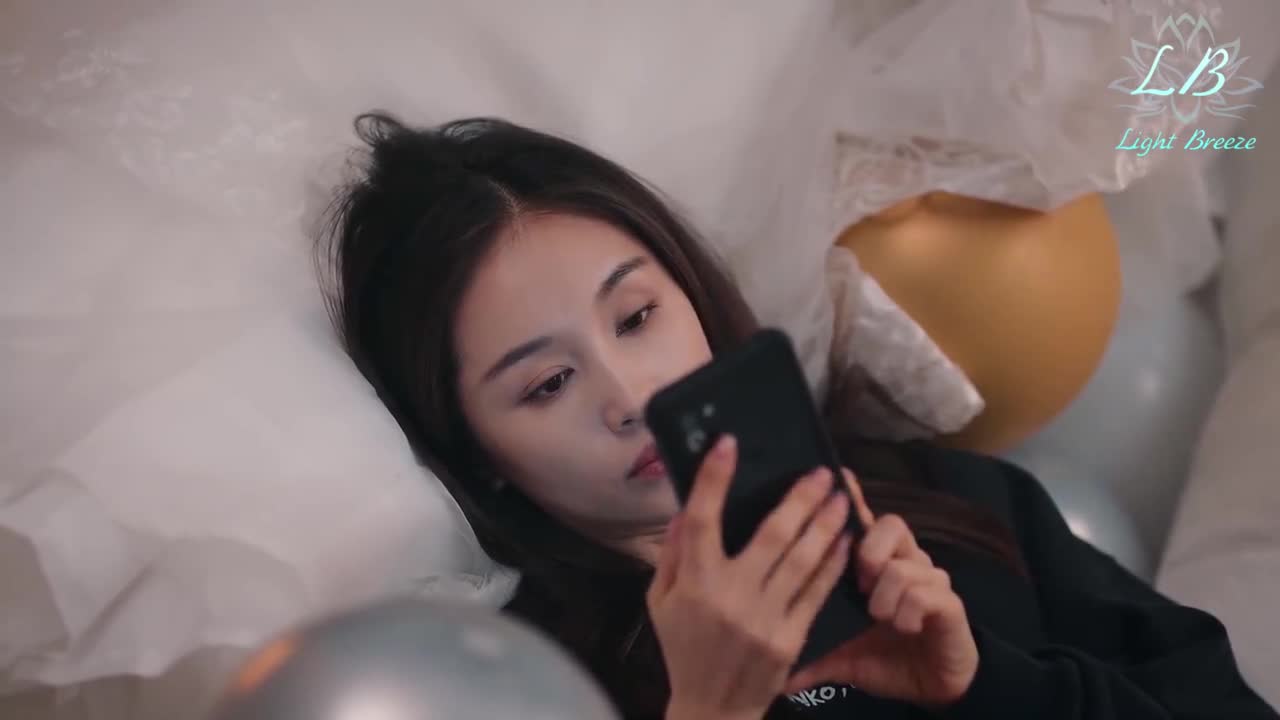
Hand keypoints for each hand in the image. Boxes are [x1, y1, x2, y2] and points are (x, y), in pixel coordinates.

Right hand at [648, 435, 854, 719]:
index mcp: (694, 583)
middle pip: (771, 535)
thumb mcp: (659, 603)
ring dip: (824, 525)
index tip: (727, 443)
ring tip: (840, 497)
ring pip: (801, 560)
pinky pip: (816, 592)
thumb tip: (683, 511)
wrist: (712, 708)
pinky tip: (844, 540)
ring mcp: (764, 618)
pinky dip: (832, 563)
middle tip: (819, 471)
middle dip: (798, 498)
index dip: (714, 479)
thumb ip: (671, 556)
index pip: (702, 520)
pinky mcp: (791, 637)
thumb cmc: (683, 650)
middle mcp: (730, 596)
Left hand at [783, 470, 978, 708]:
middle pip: (891, 525)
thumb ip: (813, 656)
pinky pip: (926, 592)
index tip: (838, 477)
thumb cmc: (887, 661)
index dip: (853, 499)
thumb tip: (778, 677)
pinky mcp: (950, 604)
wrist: (935, 689)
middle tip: (861, 583)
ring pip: (903, 563)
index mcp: (879, 567)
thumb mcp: (844, 658)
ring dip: (886, 593)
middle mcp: (906, 564)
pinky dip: (908, 611)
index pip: (865, 522)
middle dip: (870, 549)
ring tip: (880, 616)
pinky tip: (904, 627)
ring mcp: (930, 581)